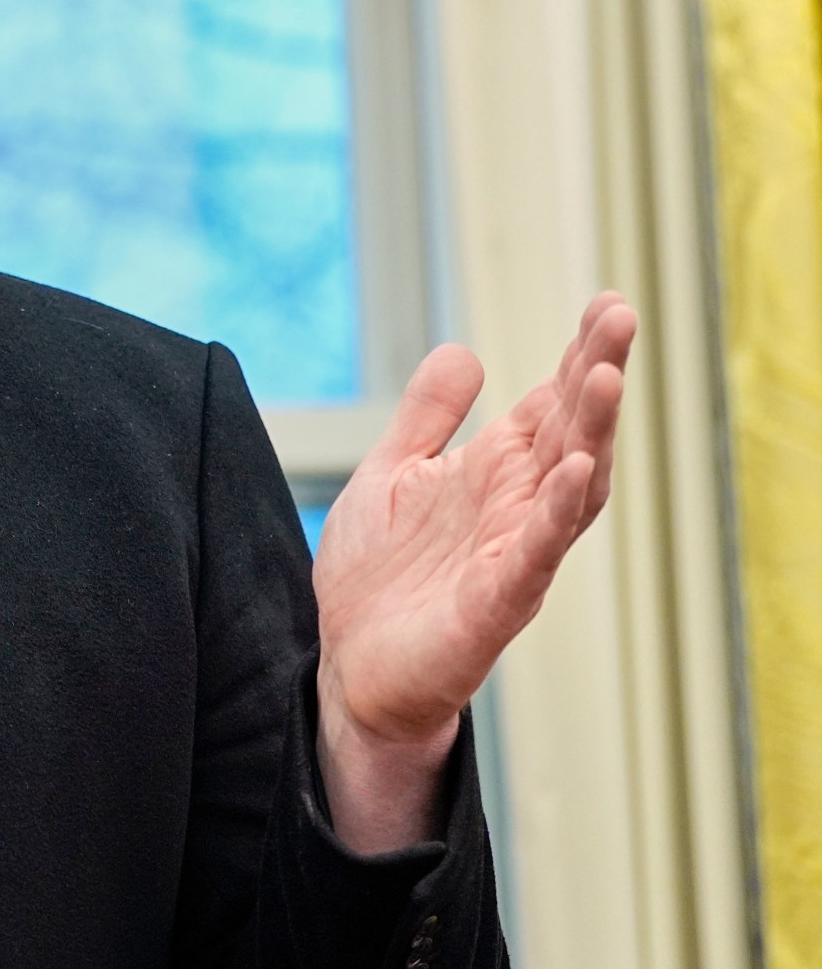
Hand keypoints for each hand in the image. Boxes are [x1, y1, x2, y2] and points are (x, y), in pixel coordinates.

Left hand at [311, 293, 634, 851]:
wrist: (348, 667)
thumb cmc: (376, 578)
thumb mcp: (391, 475)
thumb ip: (428, 418)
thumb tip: (466, 351)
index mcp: (493, 474)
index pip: (549, 405)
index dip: (577, 356)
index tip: (606, 302)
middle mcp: (515, 507)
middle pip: (571, 431)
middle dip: (597, 373)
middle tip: (621, 315)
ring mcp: (512, 553)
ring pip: (569, 485)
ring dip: (590, 431)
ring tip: (606, 374)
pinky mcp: (496, 601)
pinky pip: (536, 552)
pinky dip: (554, 512)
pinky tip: (569, 470)